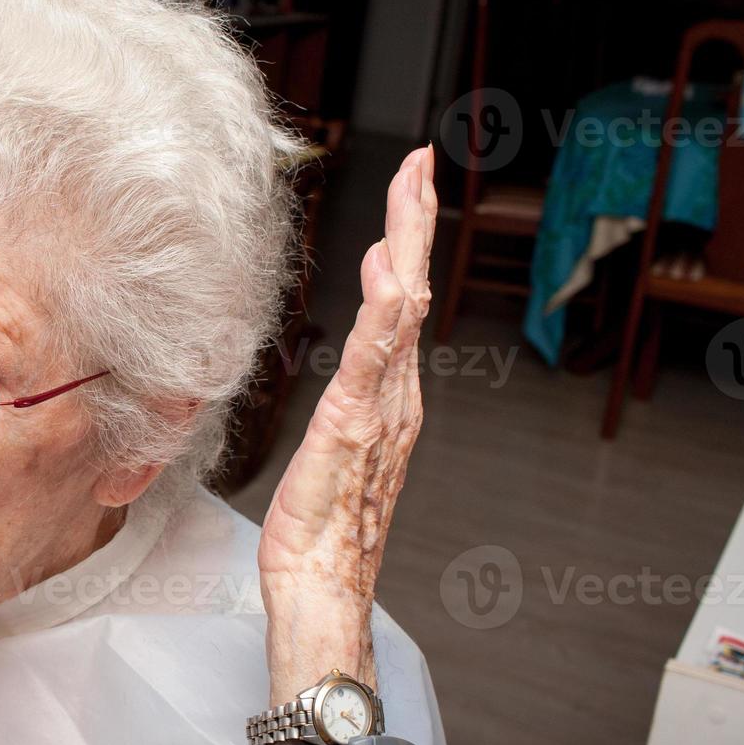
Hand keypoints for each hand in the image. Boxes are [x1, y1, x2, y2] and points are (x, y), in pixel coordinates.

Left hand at [256, 147, 436, 699]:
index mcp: (389, 394)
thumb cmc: (323, 523)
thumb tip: (355, 346)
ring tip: (411, 187)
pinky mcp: (353, 425)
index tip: (410, 186)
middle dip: (416, 221)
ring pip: (402, 311)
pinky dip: (385, 314)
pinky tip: (388, 271)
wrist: (322, 582)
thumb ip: (352, 391)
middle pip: (413, 291)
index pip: (403, 301)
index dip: (408, 240)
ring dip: (407, 244)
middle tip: (421, 162)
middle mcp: (397, 394)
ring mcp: (381, 408)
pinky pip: (374, 362)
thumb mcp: (334, 442)